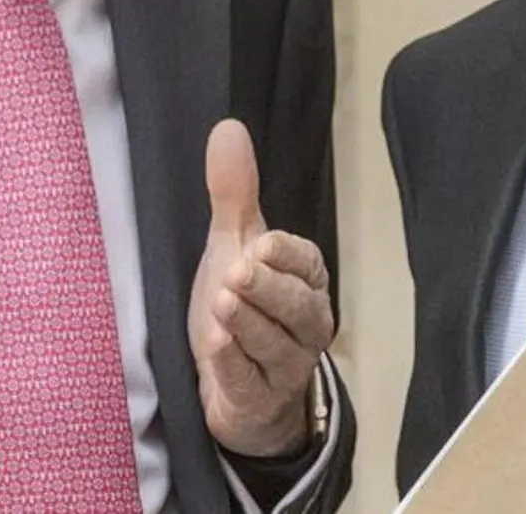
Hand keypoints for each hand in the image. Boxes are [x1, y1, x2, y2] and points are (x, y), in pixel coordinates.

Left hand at [188, 120, 334, 457]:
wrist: (237, 387)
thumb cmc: (243, 307)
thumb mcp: (233, 247)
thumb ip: (234, 194)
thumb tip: (228, 127)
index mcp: (307, 280)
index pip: (307, 263)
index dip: (286, 255)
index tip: (261, 243)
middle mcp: (308, 323)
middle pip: (297, 306)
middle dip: (267, 290)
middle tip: (237, 272)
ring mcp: (289, 366)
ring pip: (276, 344)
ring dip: (249, 325)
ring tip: (222, 305)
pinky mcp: (262, 399)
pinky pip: (253, 382)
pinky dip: (236, 366)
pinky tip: (217, 349)